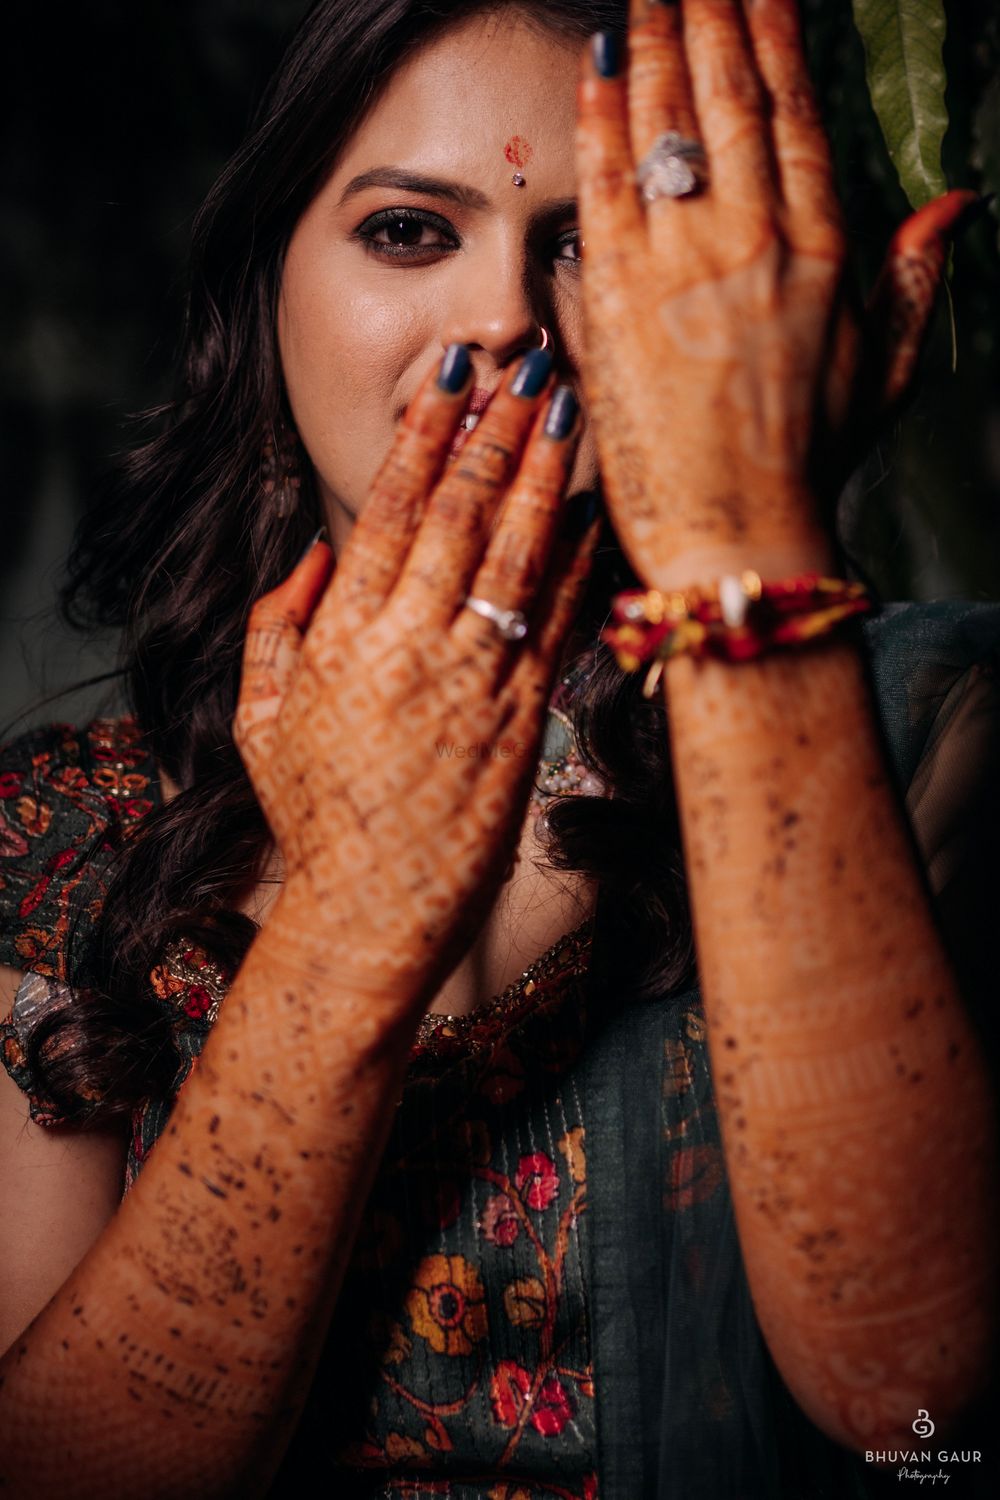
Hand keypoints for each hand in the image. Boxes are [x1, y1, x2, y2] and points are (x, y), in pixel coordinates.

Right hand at [234, 353, 596, 1008]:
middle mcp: (417, 648)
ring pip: (521, 555)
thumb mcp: (258, 720)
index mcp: (347, 640)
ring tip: (569, 409)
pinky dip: (578, 562)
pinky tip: (594, 511)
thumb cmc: (314, 816)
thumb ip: (276, 626)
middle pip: (465, 514)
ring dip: (546, 475)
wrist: (373, 910)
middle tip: (525, 364)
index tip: (451, 372)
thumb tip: (313, 551)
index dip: (427, 432)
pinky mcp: (526, 718)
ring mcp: (479, 682)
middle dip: (496, 429)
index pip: (394, 509)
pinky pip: (559, 622)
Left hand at [575, 0, 976, 590]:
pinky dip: (598, 121)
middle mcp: (754, 239)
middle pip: (731, 98)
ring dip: (653, 47)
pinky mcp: (617, 296)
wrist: (735, 533)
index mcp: (823, 248)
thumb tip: (956, 204)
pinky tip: (593, 69)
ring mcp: (680, 263)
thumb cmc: (805, 461)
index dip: (777, 38)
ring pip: (667, 125)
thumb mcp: (883, 370)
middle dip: (713, 17)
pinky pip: (606, 185)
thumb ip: (914, 278)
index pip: (797, 114)